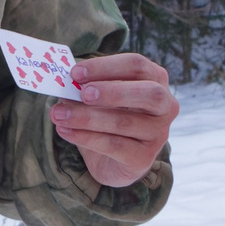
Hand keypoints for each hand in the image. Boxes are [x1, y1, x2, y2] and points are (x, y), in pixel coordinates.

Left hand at [49, 51, 177, 188]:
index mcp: (156, 80)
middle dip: (113, 91)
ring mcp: (158, 134)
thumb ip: (86, 87)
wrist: (112, 159)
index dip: (106, 67)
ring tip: (59, 114)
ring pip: (125, 122)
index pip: (137, 66)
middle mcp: (165, 106)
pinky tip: (65, 131)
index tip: (76, 73)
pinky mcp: (144, 158)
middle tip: (82, 93)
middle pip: (149, 93)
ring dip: (87, 117)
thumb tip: (65, 83)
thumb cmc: (107, 116)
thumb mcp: (100, 97)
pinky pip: (114, 146)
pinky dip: (86, 137)